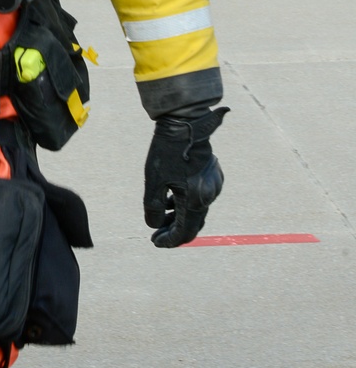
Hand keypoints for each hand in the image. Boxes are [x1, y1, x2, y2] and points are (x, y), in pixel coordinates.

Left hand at [144, 104, 227, 247]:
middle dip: (174, 232)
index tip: (155, 242)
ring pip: (196, 210)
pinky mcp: (214, 176)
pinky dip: (186, 204)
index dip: (169, 241)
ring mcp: (214, 185)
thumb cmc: (167, 152)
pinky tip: (171, 201)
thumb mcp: (154, 181)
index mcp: (195, 200)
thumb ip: (153, 207)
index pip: (184, 232)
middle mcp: (209, 196)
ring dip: (179, 217)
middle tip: (156, 235)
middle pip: (192, 224)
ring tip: (161, 218)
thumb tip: (154, 226)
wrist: (185, 125)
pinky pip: (200, 198)